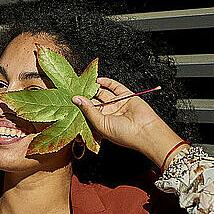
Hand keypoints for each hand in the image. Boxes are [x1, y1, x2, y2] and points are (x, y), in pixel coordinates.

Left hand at [72, 77, 187, 169]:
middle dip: (85, 94)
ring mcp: (117, 104)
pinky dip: (106, 82)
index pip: (87, 112)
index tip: (69, 98)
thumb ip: (88, 110)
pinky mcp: (126, 96)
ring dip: (94, 87)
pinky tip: (98, 80)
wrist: (145, 131)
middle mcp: (108, 113)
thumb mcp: (101, 124)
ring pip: (103, 93)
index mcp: (100, 123)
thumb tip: (76, 99)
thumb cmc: (123, 134)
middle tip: (75, 87)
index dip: (79, 105)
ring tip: (85, 82)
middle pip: (94, 101)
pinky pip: (114, 87)